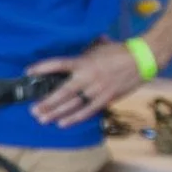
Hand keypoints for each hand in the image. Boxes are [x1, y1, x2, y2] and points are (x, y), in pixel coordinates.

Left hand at [26, 40, 147, 125]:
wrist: (143, 59)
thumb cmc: (119, 52)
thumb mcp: (97, 48)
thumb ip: (82, 54)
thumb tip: (68, 57)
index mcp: (84, 61)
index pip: (59, 64)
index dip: (43, 67)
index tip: (29, 72)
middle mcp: (89, 76)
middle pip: (63, 91)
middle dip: (46, 102)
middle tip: (33, 110)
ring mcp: (97, 89)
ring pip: (73, 104)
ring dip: (56, 113)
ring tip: (42, 119)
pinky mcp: (107, 98)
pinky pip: (88, 110)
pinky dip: (74, 118)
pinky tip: (62, 123)